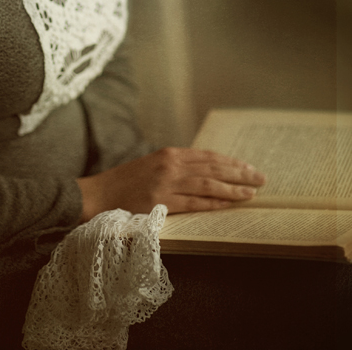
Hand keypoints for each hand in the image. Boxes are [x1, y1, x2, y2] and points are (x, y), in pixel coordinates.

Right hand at [77, 147, 265, 221]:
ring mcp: (166, 183)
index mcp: (168, 154)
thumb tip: (204, 173)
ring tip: (251, 192)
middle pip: (212, 168)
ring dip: (232, 189)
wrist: (96, 194)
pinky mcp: (160, 202)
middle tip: (261, 178)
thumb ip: (174, 167)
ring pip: (208, 184)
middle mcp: (170, 164)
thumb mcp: (151, 166)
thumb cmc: (124, 183)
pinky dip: (214, 204)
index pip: (207, 156)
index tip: (248, 167)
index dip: (230, 162)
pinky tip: (230, 204)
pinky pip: (194, 203)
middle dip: (239, 173)